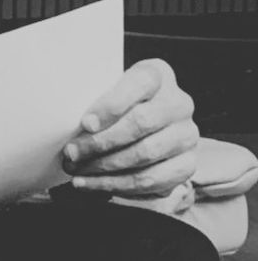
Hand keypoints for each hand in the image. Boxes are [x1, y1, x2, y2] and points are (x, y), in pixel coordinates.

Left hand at [63, 58, 198, 196]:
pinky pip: (152, 180)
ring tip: (76, 171)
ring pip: (144, 154)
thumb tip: (79, 127)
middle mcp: (179, 103)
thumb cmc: (116, 102)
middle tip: (72, 153)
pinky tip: (92, 184)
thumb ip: (95, 98)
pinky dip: (117, 185)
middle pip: (141, 123)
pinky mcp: (187, 164)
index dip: (112, 105)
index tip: (85, 123)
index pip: (140, 83)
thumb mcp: (106, 88)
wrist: (145, 124)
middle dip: (100, 142)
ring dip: (104, 167)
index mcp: (158, 74)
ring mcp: (187, 135)